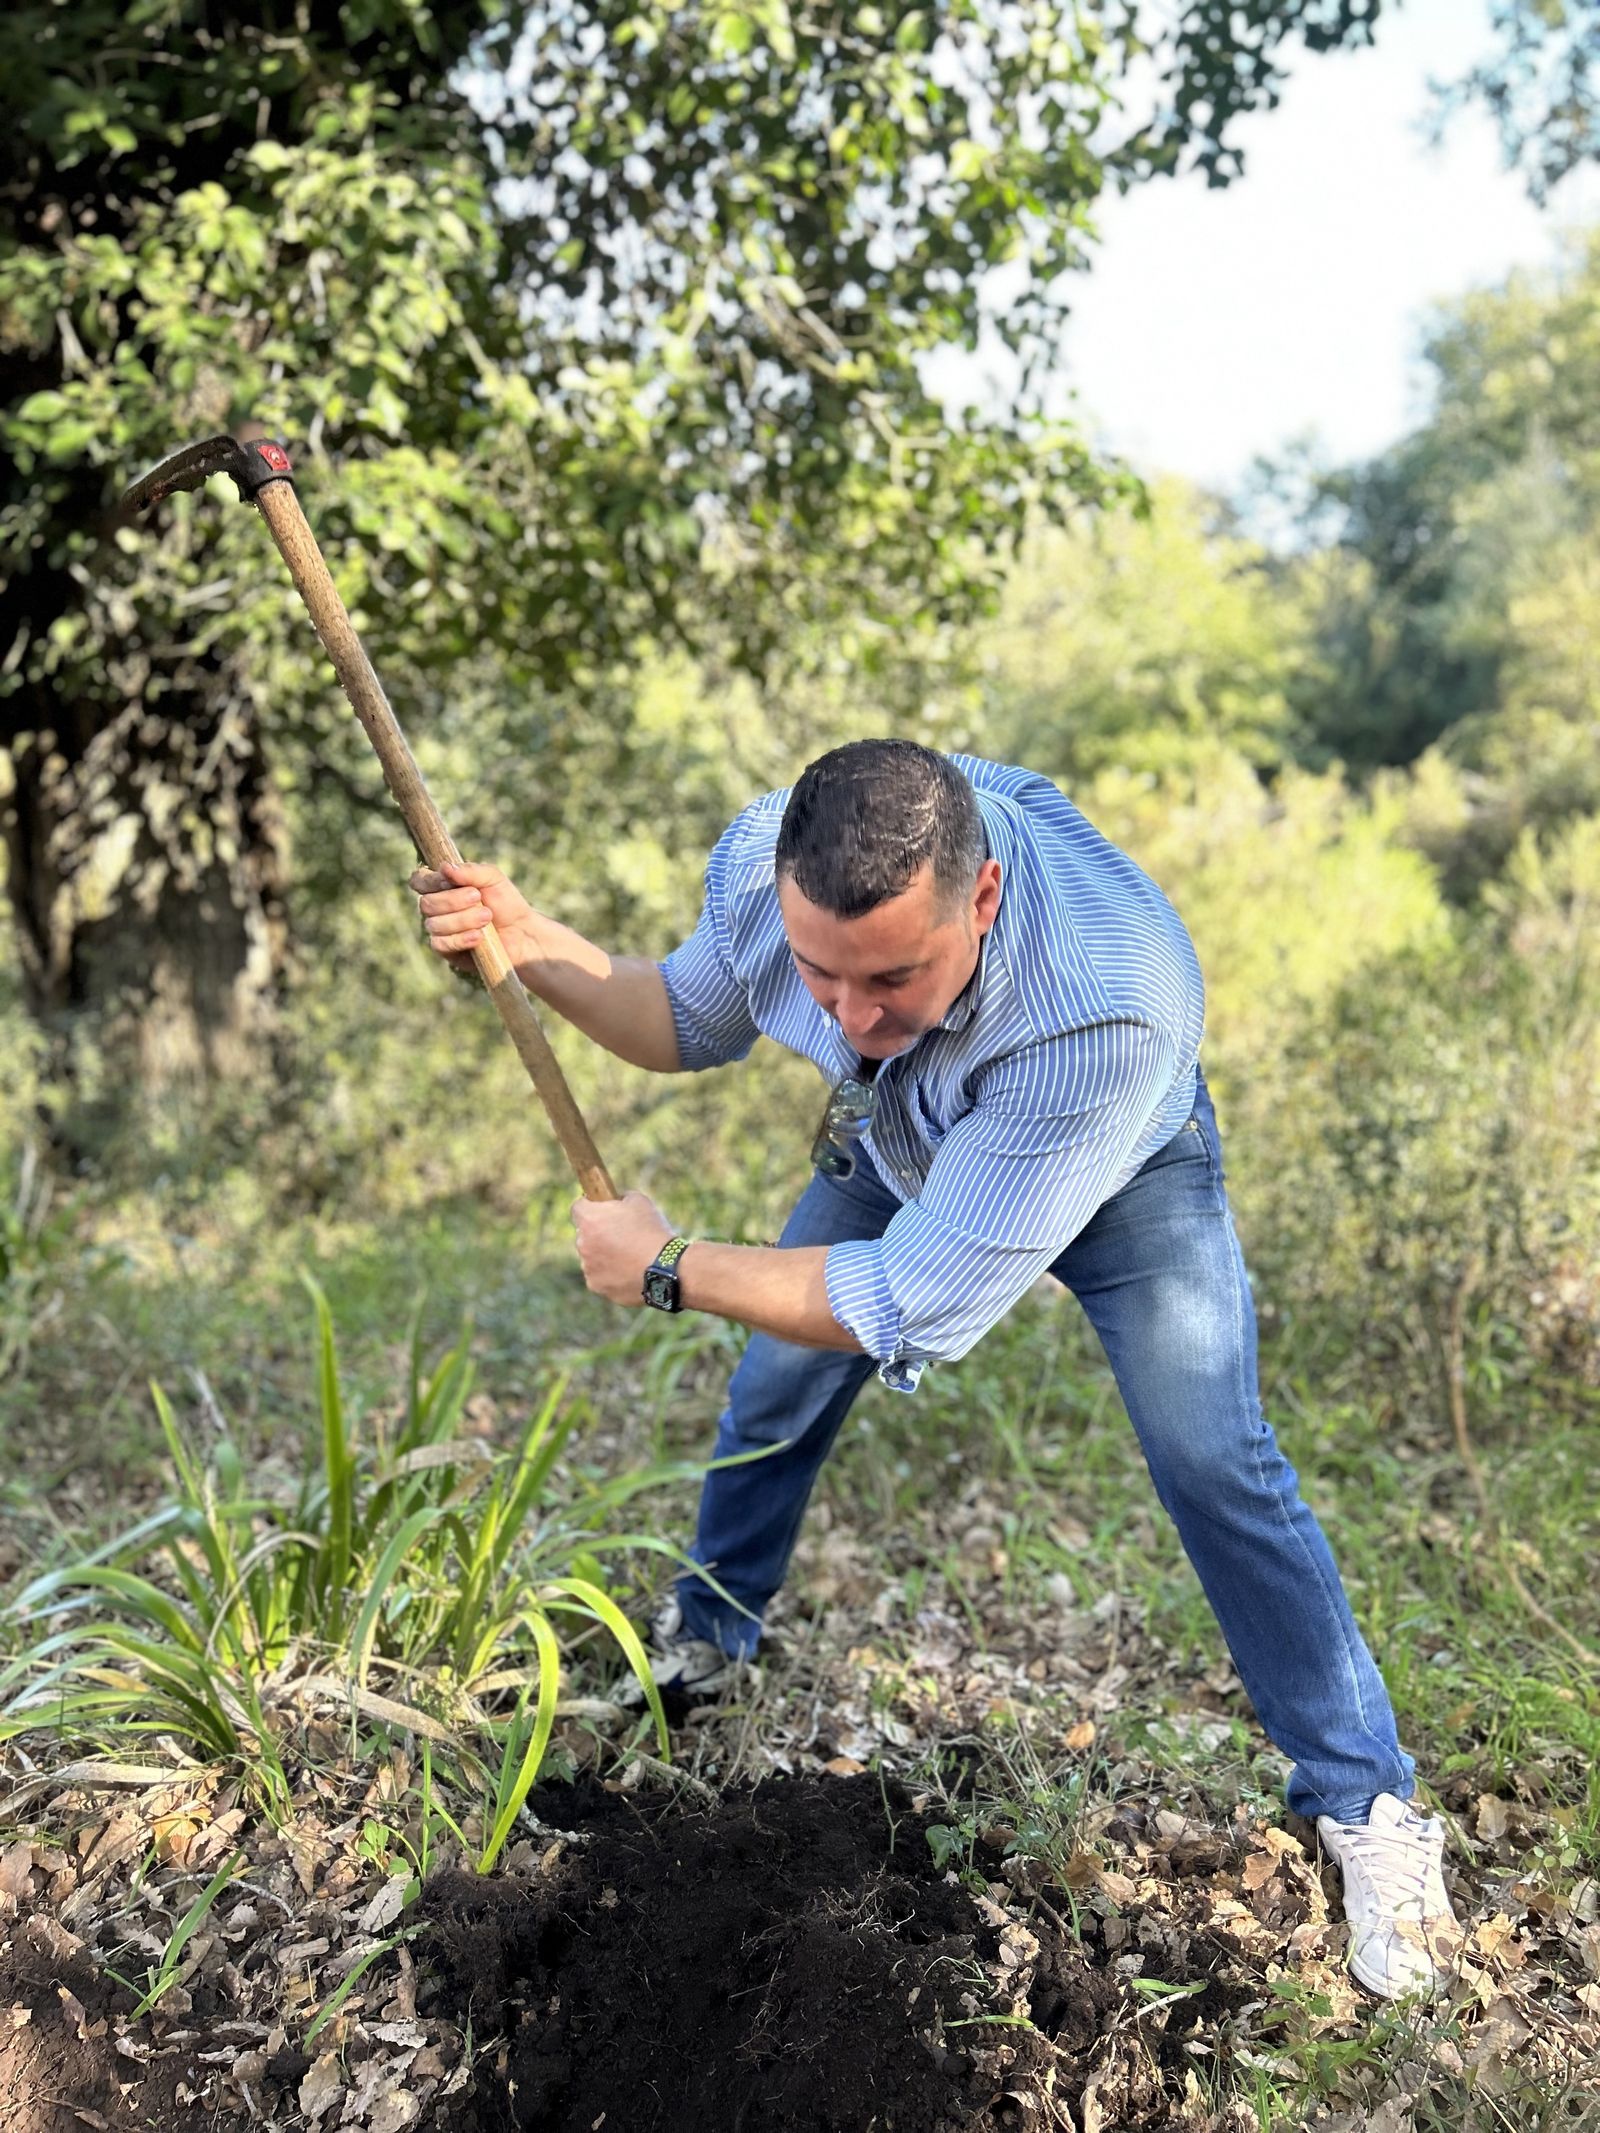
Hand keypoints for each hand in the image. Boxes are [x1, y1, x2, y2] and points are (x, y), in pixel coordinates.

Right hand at [410, 860, 539, 974]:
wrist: (522, 933)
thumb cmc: (506, 903)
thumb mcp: (493, 879)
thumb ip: (470, 871)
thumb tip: (445, 867)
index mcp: (442, 887)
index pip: (419, 881)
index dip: (430, 881)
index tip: (450, 881)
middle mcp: (437, 908)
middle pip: (426, 904)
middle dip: (454, 901)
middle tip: (479, 899)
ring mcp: (440, 930)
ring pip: (434, 924)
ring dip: (463, 920)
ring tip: (487, 918)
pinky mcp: (447, 950)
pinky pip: (440, 944)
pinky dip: (460, 939)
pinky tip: (478, 937)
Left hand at [571, 1190, 674, 1306]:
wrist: (666, 1269)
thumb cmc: (653, 1231)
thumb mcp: (639, 1201)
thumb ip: (620, 1199)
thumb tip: (616, 1202)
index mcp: (590, 1219)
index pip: (578, 1207)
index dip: (591, 1206)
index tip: (603, 1209)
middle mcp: (582, 1244)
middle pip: (585, 1234)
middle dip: (599, 1232)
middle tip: (622, 1235)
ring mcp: (588, 1267)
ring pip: (592, 1257)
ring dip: (604, 1254)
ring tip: (630, 1256)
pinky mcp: (596, 1286)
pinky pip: (600, 1276)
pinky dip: (611, 1274)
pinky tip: (630, 1271)